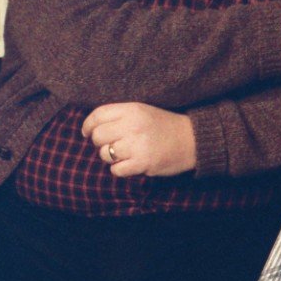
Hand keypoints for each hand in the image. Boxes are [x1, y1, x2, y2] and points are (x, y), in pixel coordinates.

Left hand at [82, 102, 196, 176]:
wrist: (194, 140)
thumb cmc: (165, 125)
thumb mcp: (143, 111)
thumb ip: (119, 116)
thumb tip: (90, 129)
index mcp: (133, 110)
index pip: (97, 115)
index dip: (87, 125)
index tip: (87, 133)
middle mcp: (133, 126)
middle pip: (98, 136)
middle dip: (100, 142)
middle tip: (112, 144)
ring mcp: (138, 145)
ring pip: (105, 154)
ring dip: (111, 156)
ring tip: (125, 154)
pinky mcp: (143, 163)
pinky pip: (116, 170)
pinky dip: (120, 169)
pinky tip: (131, 163)